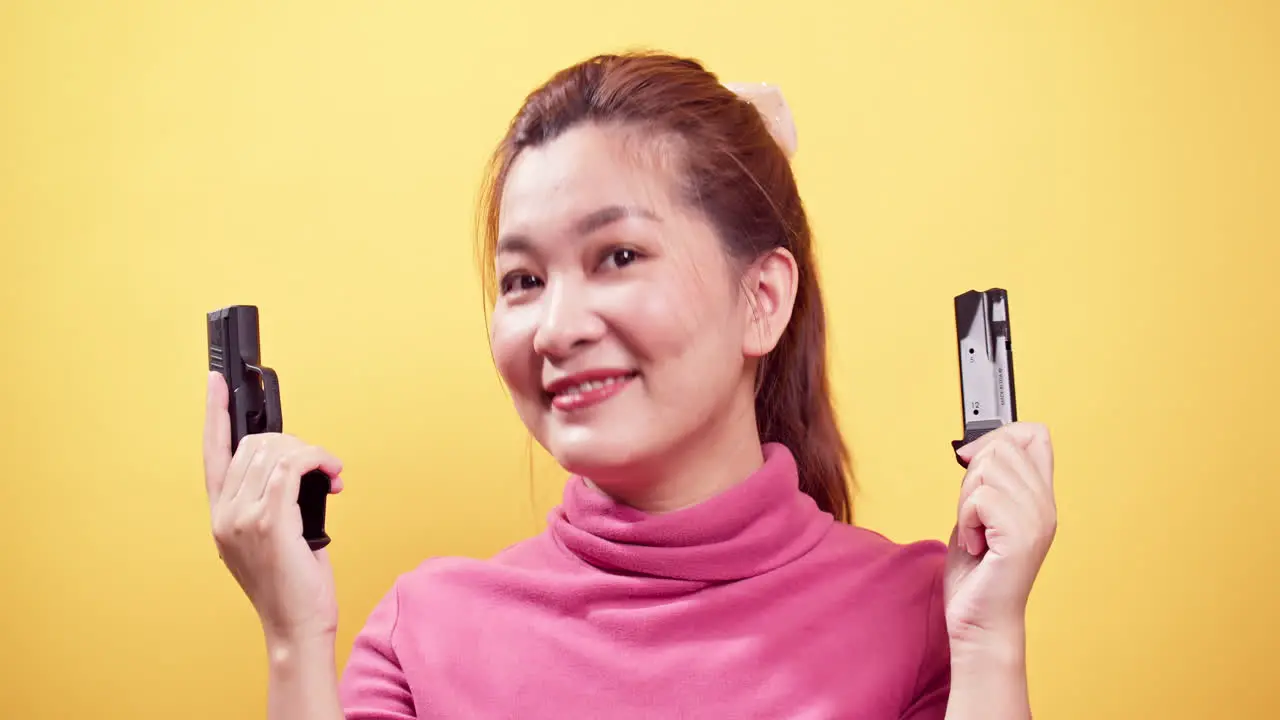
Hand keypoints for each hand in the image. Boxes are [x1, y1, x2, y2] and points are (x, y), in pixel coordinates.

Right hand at [202, 371, 344, 645]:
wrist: (296, 625)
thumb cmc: (292, 584)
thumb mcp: (273, 536)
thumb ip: (270, 500)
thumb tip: (295, 467)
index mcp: (221, 514)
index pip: (211, 452)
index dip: (213, 413)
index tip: (216, 382)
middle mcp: (224, 514)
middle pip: (256, 444)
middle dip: (296, 443)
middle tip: (321, 466)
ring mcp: (243, 518)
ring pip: (277, 451)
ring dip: (313, 454)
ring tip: (330, 476)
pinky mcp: (269, 522)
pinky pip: (293, 466)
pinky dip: (318, 461)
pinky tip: (331, 477)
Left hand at [943, 422, 1055, 649]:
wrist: (979, 620)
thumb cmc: (977, 574)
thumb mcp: (979, 515)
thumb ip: (984, 482)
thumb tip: (971, 447)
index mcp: (1039, 498)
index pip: (1035, 434)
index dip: (999, 436)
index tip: (973, 463)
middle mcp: (1045, 506)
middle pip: (1003, 446)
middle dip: (972, 475)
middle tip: (973, 515)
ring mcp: (1036, 521)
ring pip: (987, 470)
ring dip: (966, 502)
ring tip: (975, 531)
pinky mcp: (1020, 537)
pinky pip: (979, 499)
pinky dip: (965, 521)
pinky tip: (975, 545)